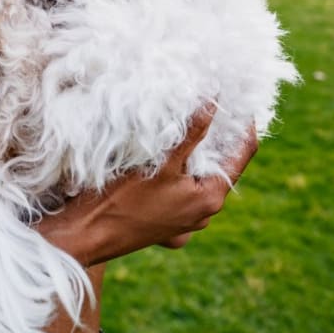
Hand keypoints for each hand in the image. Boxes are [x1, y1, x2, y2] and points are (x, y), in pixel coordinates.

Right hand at [38, 107, 258, 266]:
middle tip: (211, 103)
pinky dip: (183, 167)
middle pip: (223, 164)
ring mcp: (188, 219)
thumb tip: (215, 102)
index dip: (244, 124)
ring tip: (188, 122)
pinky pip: (186, 187)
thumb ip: (191, 133)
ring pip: (202, 175)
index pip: (243, 154)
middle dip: (218, 135)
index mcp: (210, 198)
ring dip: (198, 151)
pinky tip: (167, 152)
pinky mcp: (170, 220)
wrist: (88, 234)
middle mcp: (205, 212)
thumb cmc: (121, 199)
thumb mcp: (160, 163)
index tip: (239, 98)